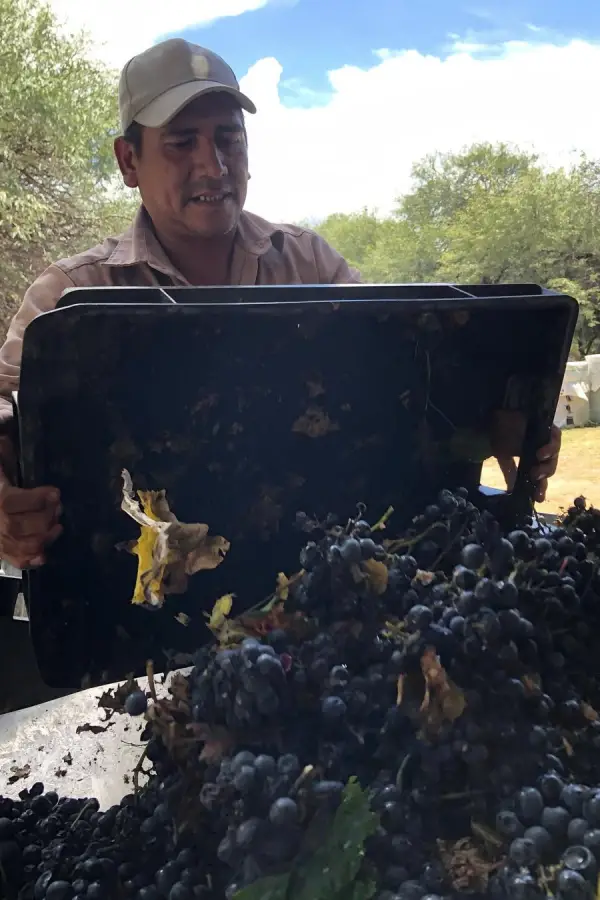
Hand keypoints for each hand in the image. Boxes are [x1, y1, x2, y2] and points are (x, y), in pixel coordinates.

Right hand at [0, 435, 61, 568]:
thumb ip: (4, 441)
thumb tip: (10, 423)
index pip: (10, 502)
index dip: (35, 500)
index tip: (55, 492)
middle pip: (16, 527)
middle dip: (43, 519)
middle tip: (59, 508)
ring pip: (16, 545)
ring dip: (41, 538)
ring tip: (57, 526)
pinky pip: (11, 558)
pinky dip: (27, 560)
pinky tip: (43, 554)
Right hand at [490, 411, 560, 502]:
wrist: (495, 414)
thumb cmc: (498, 433)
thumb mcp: (503, 457)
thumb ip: (510, 472)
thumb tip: (511, 490)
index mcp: (531, 459)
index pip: (540, 476)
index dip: (540, 488)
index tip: (537, 499)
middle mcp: (540, 449)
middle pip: (549, 467)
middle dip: (544, 477)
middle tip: (535, 480)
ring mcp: (545, 438)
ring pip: (554, 456)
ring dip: (547, 465)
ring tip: (536, 471)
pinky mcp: (547, 427)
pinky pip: (555, 438)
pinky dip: (550, 448)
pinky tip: (541, 454)